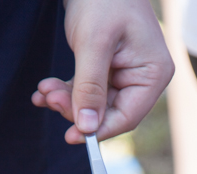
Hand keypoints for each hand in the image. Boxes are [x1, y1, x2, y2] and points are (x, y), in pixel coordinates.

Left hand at [31, 0, 173, 142]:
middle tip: (48, 97)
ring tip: (43, 90)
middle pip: (108, 112)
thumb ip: (90, 87)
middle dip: (75, 109)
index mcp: (153, 73)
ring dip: (66, 100)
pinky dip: (66, 91)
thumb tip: (87, 127)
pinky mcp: (109, 69)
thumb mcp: (93, 44)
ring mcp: (126, 74)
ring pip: (94, 103)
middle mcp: (143, 78)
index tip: (71, 137)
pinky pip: (87, 90)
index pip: (127, 116)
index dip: (99, 129)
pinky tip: (45, 89)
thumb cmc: (103, 0)